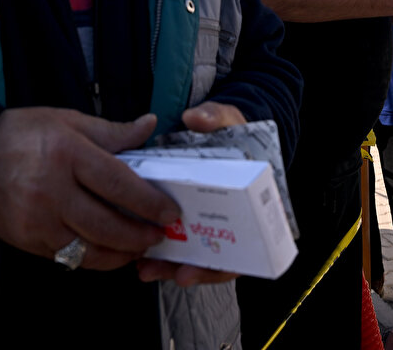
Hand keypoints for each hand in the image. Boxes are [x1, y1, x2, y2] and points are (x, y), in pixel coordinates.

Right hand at [0, 109, 177, 270]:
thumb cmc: (25, 135)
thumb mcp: (69, 122)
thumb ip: (113, 131)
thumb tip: (150, 125)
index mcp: (68, 154)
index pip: (118, 184)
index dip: (148, 202)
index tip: (169, 212)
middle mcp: (52, 190)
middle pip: (106, 223)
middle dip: (139, 235)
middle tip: (159, 235)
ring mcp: (37, 220)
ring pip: (88, 249)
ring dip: (119, 253)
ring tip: (139, 248)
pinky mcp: (27, 240)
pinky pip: (67, 257)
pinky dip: (92, 259)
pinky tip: (109, 252)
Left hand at [132, 101, 248, 284]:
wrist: (225, 130)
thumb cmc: (232, 130)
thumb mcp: (227, 120)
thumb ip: (214, 118)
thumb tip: (194, 119)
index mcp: (252, 201)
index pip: (244, 247)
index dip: (219, 266)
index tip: (189, 271)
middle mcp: (234, 219)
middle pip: (219, 260)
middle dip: (191, 270)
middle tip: (169, 274)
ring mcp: (211, 221)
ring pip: (196, 256)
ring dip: (170, 266)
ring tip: (146, 269)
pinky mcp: (189, 217)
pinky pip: (178, 243)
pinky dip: (161, 252)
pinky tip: (140, 255)